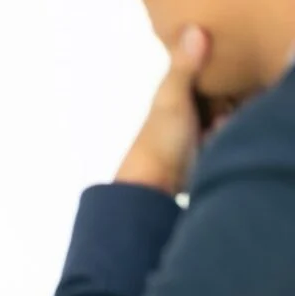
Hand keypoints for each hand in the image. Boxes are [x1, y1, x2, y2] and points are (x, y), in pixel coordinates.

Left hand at [116, 25, 210, 195]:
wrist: (149, 189)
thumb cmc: (160, 141)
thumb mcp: (173, 98)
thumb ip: (184, 68)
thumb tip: (194, 31)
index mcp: (170, 96)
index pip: (204, 79)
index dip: (218, 84)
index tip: (217, 97)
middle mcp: (175, 115)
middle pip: (214, 103)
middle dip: (222, 110)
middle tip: (213, 123)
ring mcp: (183, 139)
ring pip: (218, 125)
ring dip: (221, 131)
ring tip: (209, 140)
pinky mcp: (192, 161)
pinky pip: (216, 147)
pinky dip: (218, 148)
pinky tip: (212, 153)